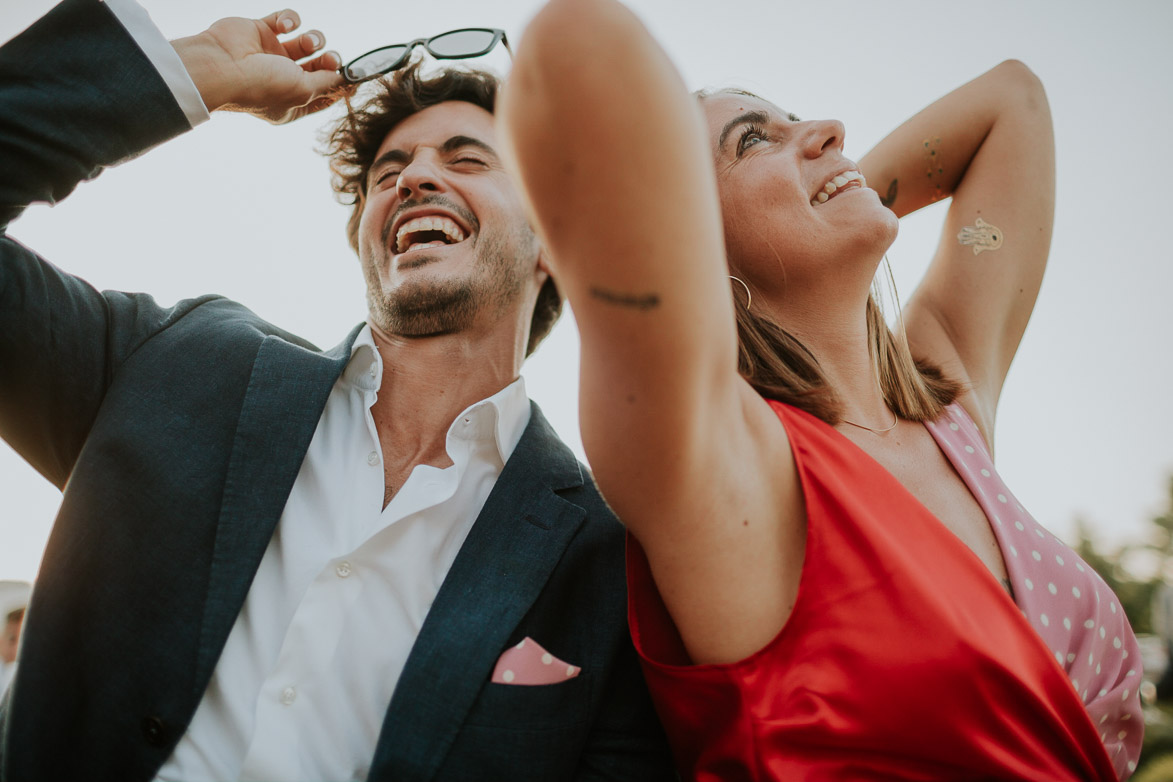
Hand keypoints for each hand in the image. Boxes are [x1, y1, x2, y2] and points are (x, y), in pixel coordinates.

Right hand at [172, 9, 346, 123]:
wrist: (220, 65)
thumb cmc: (261, 86)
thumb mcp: (304, 92)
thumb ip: (329, 84)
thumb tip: (349, 80)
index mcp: (292, 102)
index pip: (325, 94)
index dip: (342, 85)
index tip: (358, 76)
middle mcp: (282, 79)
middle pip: (320, 67)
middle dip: (330, 61)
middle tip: (331, 58)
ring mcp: (271, 54)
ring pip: (307, 42)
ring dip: (314, 39)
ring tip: (307, 42)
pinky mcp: (261, 31)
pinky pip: (286, 19)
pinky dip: (290, 19)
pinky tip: (286, 26)